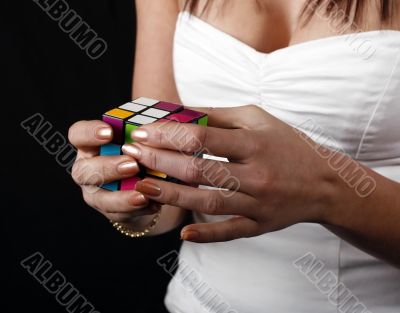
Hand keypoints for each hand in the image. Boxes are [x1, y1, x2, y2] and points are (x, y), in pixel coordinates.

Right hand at [68, 120, 160, 223]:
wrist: (152, 180)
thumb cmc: (149, 150)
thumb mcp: (152, 137)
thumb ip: (154, 128)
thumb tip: (179, 118)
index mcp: (93, 144)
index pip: (78, 134)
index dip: (89, 133)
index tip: (110, 132)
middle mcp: (89, 167)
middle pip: (83, 170)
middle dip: (107, 168)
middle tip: (132, 165)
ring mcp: (96, 191)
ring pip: (98, 197)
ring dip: (120, 196)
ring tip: (142, 194)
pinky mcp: (109, 210)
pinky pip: (118, 214)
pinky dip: (136, 210)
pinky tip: (154, 204)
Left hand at [122, 105, 335, 241]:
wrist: (324, 182)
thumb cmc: (287, 144)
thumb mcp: (258, 119)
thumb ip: (219, 114)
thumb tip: (181, 110)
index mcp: (255, 143)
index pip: (202, 137)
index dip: (168, 134)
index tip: (142, 133)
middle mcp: (256, 175)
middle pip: (199, 169)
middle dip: (160, 162)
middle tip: (132, 155)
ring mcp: (258, 204)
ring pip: (208, 202)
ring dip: (172, 197)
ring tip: (142, 187)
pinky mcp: (261, 225)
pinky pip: (231, 231)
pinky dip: (207, 234)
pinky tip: (183, 234)